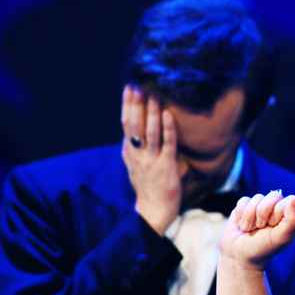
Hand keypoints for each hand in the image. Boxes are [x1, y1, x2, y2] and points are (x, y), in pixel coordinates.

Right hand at [121, 85, 180, 233]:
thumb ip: (137, 146)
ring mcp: (150, 160)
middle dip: (135, 103)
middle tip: (138, 83)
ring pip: (149, 132)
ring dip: (151, 112)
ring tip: (154, 95)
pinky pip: (166, 144)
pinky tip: (169, 114)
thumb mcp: (137, 163)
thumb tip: (140, 126)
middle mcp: (137, 154)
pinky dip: (167, 128)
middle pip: (133, 124)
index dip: (127, 104)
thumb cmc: (149, 184)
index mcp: (129, 151)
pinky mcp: (166, 166)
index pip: (125, 123)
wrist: (154, 210)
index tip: (130, 86)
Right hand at [218, 190, 294, 270]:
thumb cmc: (263, 248)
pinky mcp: (245, 205)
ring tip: (250, 229)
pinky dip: (240, 215)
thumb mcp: (281, 238)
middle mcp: (276, 207)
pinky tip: (242, 225)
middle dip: (262, 215)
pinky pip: (243, 201)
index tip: (273, 228)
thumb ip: (292, 221)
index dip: (277, 214)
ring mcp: (260, 205)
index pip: (287, 201)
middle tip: (261, 229)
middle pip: (271, 197)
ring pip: (256, 199)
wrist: (240, 257)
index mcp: (288, 214)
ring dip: (250, 218)